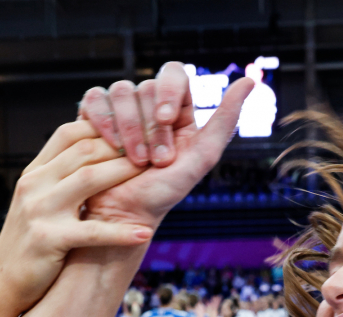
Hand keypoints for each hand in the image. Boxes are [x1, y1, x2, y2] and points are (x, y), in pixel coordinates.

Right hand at [0, 120, 153, 309]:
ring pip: (89, 179)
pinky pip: (93, 232)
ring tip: (157, 173)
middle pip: (84, 150)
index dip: (103, 127)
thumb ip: (61, 180)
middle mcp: (34, 185)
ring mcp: (39, 211)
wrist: (2, 284)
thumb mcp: (40, 203)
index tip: (134, 131)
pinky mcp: (48, 240)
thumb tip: (98, 158)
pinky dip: (121, 233)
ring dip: (126, 173)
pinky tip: (144, 233)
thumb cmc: (30, 244)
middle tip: (156, 147)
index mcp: (34, 173)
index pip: (69, 133)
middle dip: (122, 146)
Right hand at [81, 76, 253, 231]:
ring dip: (128, 128)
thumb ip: (225, 120)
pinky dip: (102, 121)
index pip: (173, 74)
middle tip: (153, 160)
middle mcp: (147, 106)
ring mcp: (119, 110)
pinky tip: (109, 147)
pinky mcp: (91, 116)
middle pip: (147, 86)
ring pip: (121, 91)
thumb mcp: (201, 158)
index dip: (168, 91)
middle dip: (150, 126)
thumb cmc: (164, 193)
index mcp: (176, 110)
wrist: (124, 215)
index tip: (165, 119)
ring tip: (133, 161)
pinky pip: (94, 99)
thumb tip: (250, 80)